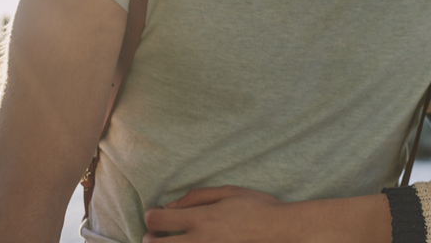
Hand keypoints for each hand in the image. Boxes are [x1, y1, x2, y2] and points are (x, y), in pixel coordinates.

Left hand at [143, 186, 284, 242]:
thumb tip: (171, 205)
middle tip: (153, 233)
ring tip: (168, 241)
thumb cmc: (257, 207)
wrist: (280, 230)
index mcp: (201, 219)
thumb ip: (197, 197)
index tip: (153, 213)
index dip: (150, 216)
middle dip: (150, 238)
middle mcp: (200, 240)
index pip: (159, 220)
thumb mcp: (228, 191)